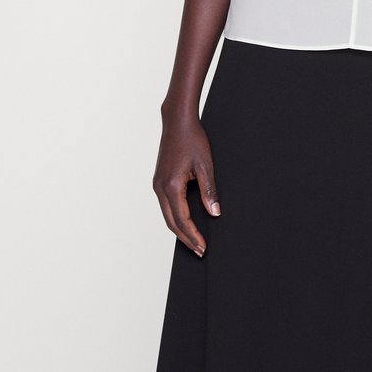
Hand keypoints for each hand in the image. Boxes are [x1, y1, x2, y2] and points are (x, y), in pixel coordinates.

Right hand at [153, 113, 220, 255]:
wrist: (177, 121)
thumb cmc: (192, 139)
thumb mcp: (205, 165)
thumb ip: (209, 191)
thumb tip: (214, 213)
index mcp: (171, 186)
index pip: (182, 220)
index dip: (193, 236)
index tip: (203, 248)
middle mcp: (160, 188)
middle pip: (172, 222)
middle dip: (186, 238)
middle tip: (199, 250)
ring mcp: (157, 184)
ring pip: (167, 215)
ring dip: (179, 229)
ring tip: (193, 240)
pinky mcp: (159, 180)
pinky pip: (165, 205)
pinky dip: (174, 217)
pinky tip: (184, 220)